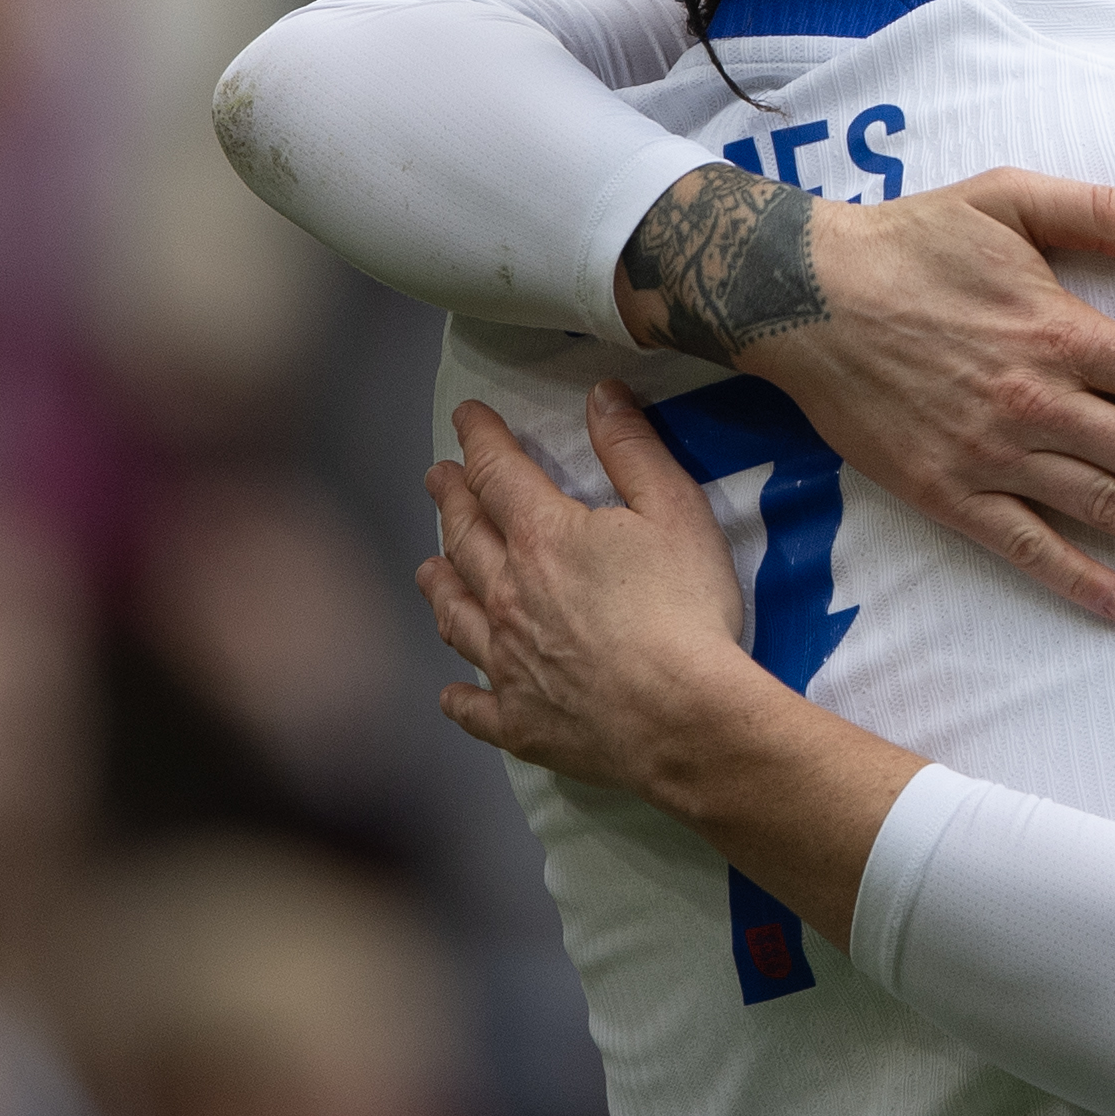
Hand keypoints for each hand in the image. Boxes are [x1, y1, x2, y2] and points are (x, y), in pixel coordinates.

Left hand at [419, 391, 926, 943]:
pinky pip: (474, 706)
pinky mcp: (519, 721)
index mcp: (543, 537)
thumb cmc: (686, 609)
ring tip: (428, 570)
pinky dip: (459, 697)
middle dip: (451, 501)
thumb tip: (600, 394)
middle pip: (466, 539)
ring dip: (439, 586)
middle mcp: (509, 595)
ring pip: (457, 615)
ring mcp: (507, 662)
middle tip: (436, 478)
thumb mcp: (676, 511)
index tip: (466, 417)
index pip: (497, 473)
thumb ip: (634, 450)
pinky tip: (451, 693)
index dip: (479, 438)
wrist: (683, 718)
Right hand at [614, 163, 1114, 623]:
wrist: (802, 297)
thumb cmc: (911, 242)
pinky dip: (1077, 580)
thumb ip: (1098, 212)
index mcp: (1062, 332)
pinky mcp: (948, 493)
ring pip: (1107, 508)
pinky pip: (1024, 547)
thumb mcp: (1006, 197)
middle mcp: (1038, 402)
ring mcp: (993, 455)